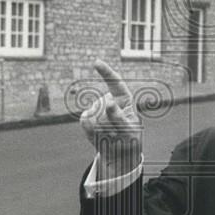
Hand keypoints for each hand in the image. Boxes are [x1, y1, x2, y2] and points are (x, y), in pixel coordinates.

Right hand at [80, 60, 141, 179]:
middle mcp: (108, 100)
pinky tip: (100, 137)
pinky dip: (92, 133)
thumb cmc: (128, 139)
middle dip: (110, 124)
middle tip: (118, 136)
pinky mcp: (87, 117)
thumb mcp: (129, 131)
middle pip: (104, 106)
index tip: (96, 62)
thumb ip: (119, 117)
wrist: (117, 152)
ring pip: (94, 116)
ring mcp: (96, 108)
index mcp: (123, 99)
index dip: (106, 71)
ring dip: (103, 131)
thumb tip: (107, 102)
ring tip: (111, 137)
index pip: (115, 82)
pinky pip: (85, 122)